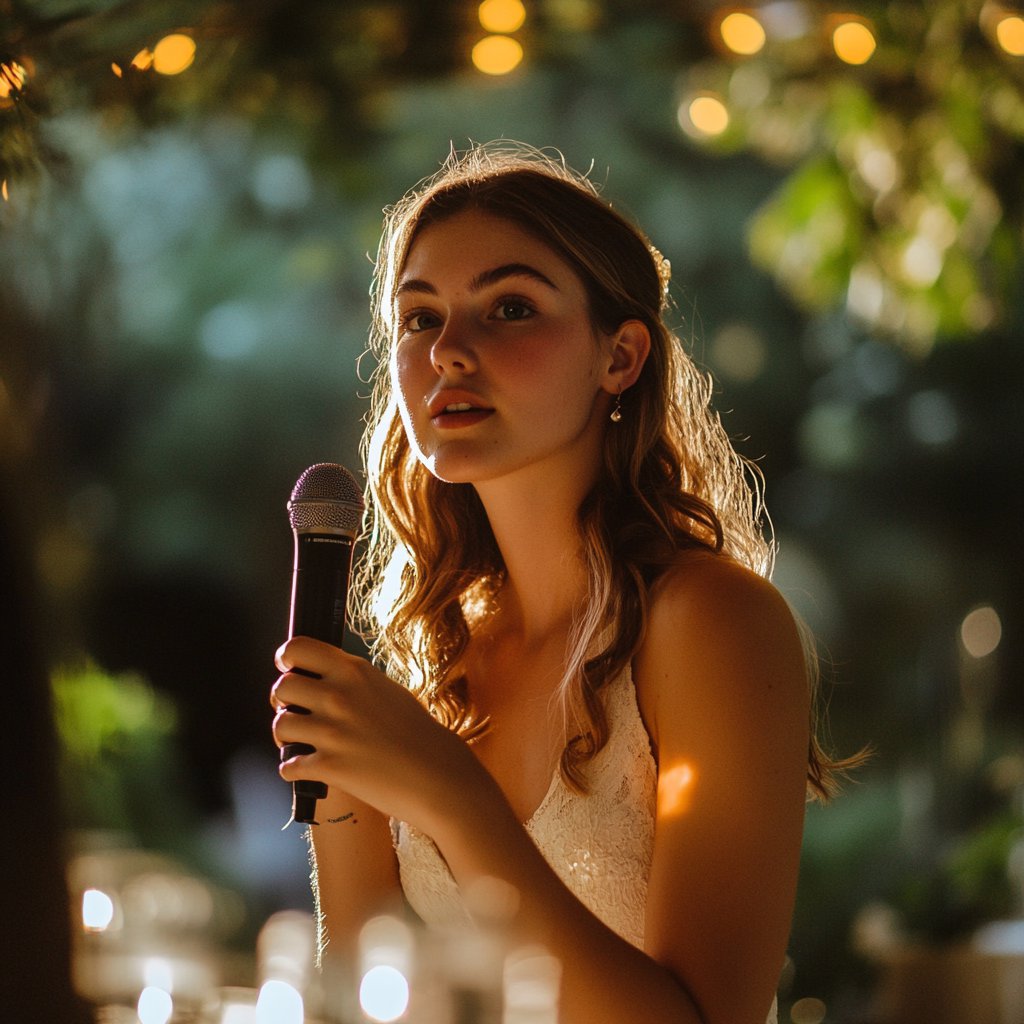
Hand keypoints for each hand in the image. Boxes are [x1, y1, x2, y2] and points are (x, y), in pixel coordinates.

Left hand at [270, 636, 482, 831]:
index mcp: (354, 672)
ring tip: (301, 742)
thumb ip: (354, 682)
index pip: (298, 648)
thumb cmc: (418, 734)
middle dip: (282, 701)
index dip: (286, 658)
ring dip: (285, 736)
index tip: (288, 668)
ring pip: (280, 725)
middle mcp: (339, 696)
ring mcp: (332, 732)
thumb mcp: (387, 690)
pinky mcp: (329, 767)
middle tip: (295, 711)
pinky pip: (288, 765)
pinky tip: (308, 769)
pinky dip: (294, 769)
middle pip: (281, 687)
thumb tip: (323, 680)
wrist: (437, 775)